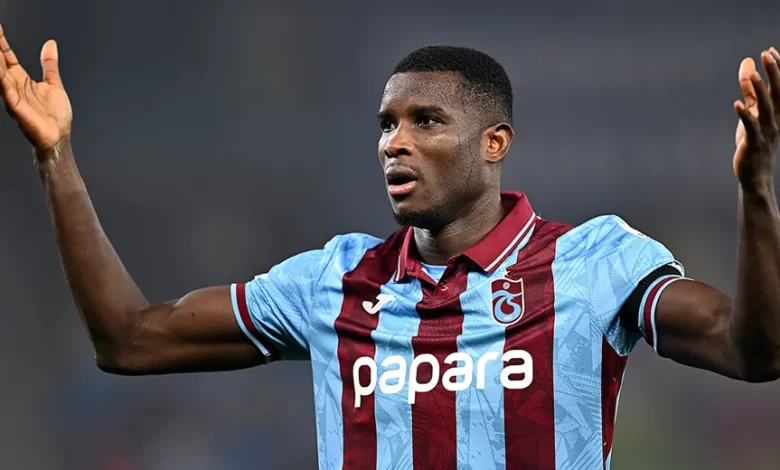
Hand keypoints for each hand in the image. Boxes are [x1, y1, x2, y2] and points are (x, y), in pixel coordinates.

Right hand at [0, 23, 71, 151]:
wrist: (58, 138)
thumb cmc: (55, 117)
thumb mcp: (54, 84)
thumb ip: (49, 65)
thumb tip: (50, 45)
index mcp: (21, 80)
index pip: (7, 57)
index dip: (1, 43)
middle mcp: (13, 86)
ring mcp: (12, 96)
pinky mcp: (15, 106)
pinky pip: (4, 88)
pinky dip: (0, 77)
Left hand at [733, 48, 779, 191]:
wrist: (755, 172)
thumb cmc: (754, 140)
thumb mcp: (752, 112)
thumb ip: (749, 90)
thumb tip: (747, 65)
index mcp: (778, 111)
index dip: (777, 68)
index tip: (769, 51)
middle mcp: (776, 119)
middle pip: (778, 92)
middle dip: (774, 72)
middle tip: (766, 54)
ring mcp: (766, 131)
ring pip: (766, 107)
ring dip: (759, 89)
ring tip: (751, 74)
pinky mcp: (754, 142)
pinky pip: (751, 126)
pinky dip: (745, 115)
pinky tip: (736, 104)